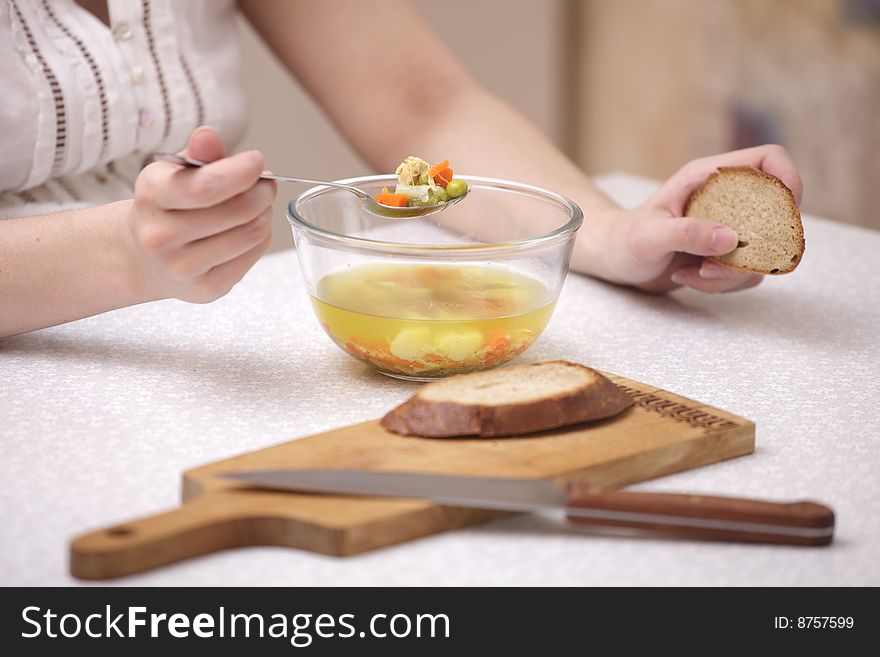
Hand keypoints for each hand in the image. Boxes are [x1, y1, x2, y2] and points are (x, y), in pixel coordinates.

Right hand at [124, 126, 276, 302]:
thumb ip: (197, 154)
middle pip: (239, 211)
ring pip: (252, 233)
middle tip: (266, 185)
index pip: (206, 186)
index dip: (242, 172)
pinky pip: (254, 255)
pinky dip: (261, 237)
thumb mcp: (173, 172)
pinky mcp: (206, 289)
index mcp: (151, 196)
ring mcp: (183, 267)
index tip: (258, 161)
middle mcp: (161, 236)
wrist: (142, 257)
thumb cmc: (167, 206)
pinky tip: (248, 229)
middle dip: (263, 192)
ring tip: (256, 207)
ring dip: (265, 214)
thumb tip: (209, 136)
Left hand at [596, 144, 802, 293]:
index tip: (786, 213)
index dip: (788, 180)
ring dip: (732, 273)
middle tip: (718, 262)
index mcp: (708, 177)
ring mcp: (727, 227)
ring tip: (693, 273)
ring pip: (762, 252)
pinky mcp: (723, 254)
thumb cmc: (624, 240)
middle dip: (757, 248)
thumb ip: (687, 234)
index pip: (768, 161)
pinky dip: (720, 284)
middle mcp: (724, 198)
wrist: (613, 260)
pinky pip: (744, 273)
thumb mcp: (649, 237)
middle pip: (776, 213)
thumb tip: (731, 239)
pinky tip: (687, 278)